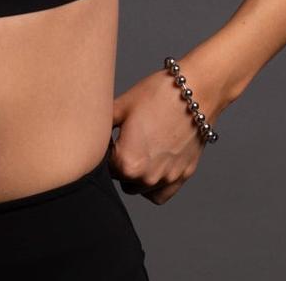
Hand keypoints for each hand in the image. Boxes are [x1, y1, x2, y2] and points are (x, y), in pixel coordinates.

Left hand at [108, 57, 224, 204]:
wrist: (196, 91)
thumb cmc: (158, 94)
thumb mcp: (121, 106)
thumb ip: (101, 126)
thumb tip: (89, 134)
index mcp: (127, 162)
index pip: (103, 166)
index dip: (104, 149)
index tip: (110, 135)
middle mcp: (148, 177)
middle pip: (120, 179)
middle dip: (118, 162)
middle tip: (123, 138)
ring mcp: (168, 178)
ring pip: (138, 188)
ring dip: (134, 174)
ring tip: (138, 147)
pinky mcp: (183, 175)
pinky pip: (160, 194)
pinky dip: (152, 186)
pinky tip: (151, 165)